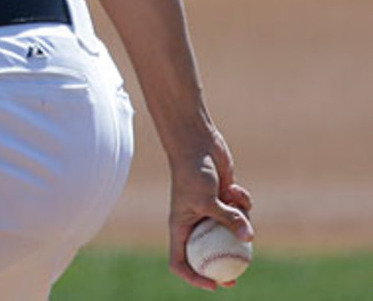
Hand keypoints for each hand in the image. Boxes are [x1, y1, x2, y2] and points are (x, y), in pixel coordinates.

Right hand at [167, 128, 253, 289]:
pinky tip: (235, 187)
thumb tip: (250, 239)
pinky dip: (242, 202)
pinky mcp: (225, 200)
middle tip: (239, 277)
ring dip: (240, 219)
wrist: (197, 145)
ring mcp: (211, 211)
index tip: (214, 285)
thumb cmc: (193, 173)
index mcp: (180, 227)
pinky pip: (241, 212)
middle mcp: (194, 222)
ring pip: (231, 230)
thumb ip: (229, 220)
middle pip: (208, 252)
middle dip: (224, 265)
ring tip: (235, 200)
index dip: (194, 277)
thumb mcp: (208, 200)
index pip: (180, 260)